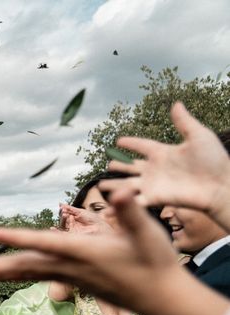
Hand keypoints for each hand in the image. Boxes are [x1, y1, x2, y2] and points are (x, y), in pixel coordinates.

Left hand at [0, 188, 186, 314]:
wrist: (162, 298)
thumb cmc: (156, 263)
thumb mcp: (147, 234)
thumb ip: (130, 212)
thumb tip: (121, 192)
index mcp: (83, 253)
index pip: (45, 244)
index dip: (18, 239)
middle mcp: (70, 268)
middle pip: (26, 267)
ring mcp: (69, 277)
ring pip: (27, 274)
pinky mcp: (71, 281)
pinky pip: (35, 277)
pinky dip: (15, 275)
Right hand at [59, 204, 110, 234]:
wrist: (100, 228)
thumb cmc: (93, 219)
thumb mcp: (80, 212)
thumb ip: (70, 208)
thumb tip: (60, 204)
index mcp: (74, 217)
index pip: (66, 214)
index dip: (64, 211)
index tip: (64, 208)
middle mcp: (72, 224)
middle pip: (63, 219)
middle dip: (63, 215)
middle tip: (65, 212)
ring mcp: (72, 230)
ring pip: (63, 225)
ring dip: (62, 220)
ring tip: (65, 215)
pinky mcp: (72, 236)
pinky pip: (62, 234)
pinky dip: (56, 232)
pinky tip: (52, 228)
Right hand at [106, 102, 229, 230]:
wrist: (220, 186)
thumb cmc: (214, 161)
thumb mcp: (199, 136)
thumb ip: (184, 122)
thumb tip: (176, 103)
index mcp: (163, 153)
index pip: (142, 146)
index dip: (131, 143)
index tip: (119, 140)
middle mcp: (155, 169)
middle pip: (131, 167)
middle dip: (120, 165)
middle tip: (108, 162)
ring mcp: (153, 185)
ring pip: (127, 185)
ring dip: (114, 186)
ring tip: (100, 186)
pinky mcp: (155, 198)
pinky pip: (134, 202)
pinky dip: (121, 205)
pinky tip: (109, 208)